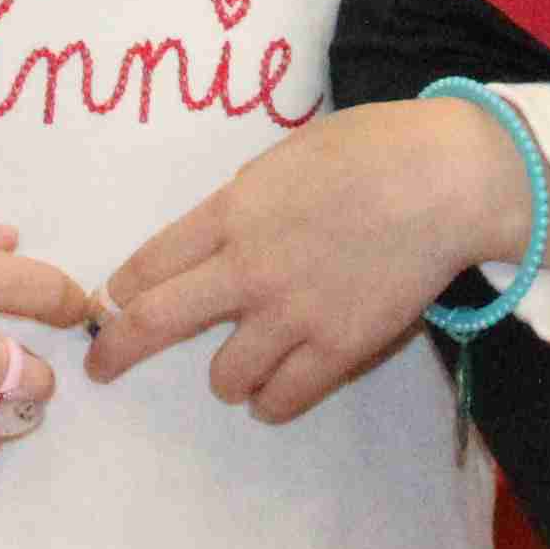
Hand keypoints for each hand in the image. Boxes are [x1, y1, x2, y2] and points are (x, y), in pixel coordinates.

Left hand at [88, 97, 548, 422]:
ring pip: (224, 377)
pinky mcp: (338, 349)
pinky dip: (272, 400)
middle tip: (103, 367)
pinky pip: (283, 399)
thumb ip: (246, 202)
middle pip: (156, 323)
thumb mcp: (288, 158)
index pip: (150, 262)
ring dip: (226, 376)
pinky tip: (276, 389)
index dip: (121, 290)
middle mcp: (248, 268)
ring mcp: (292, 314)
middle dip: (118, 350)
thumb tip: (223, 233)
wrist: (446, 181)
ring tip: (243, 367)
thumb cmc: (374, 148)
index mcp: (233, 210)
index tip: (112, 304)